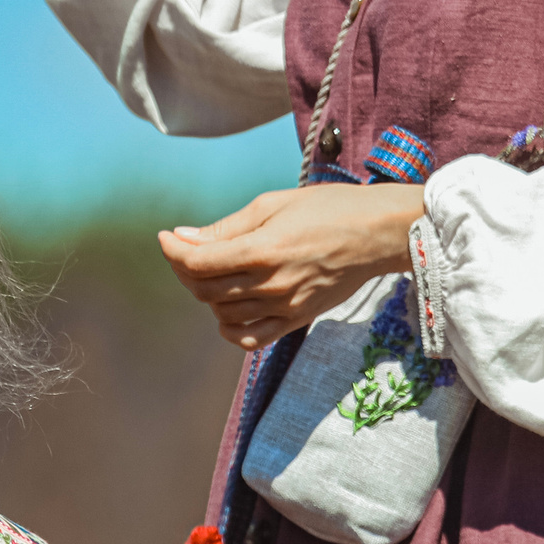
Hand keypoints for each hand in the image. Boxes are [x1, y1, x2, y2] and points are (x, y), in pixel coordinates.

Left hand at [159, 183, 425, 348]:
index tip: (167, 236)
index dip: (173, 250)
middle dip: (185, 268)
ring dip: (206, 293)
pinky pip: (250, 339)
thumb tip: (183, 237)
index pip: (198, 262)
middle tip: (189, 249)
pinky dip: (230, 326)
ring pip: (222, 313)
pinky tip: (230, 305)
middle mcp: (271, 284)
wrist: (377, 234)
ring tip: (214, 270)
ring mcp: (284, 307)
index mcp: (263, 249)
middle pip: (204, 289)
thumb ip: (226, 227)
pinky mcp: (296, 320)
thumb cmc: (328, 209)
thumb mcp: (274, 204)